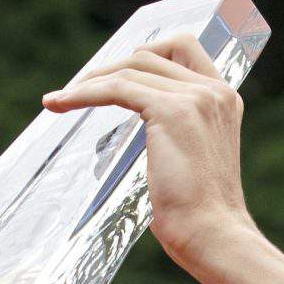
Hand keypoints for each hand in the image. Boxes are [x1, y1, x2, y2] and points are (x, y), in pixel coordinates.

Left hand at [41, 34, 254, 265]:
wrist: (212, 236)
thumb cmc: (199, 215)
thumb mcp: (191, 160)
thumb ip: (175, 133)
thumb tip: (144, 130)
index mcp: (223, 99)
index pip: (184, 47)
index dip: (147, 51)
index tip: (115, 72)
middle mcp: (215, 91)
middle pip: (151, 54)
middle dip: (110, 68)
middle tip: (79, 89)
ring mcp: (196, 98)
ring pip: (131, 69)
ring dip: (90, 80)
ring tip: (61, 99)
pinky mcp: (172, 112)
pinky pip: (117, 88)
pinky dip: (85, 93)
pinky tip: (60, 104)